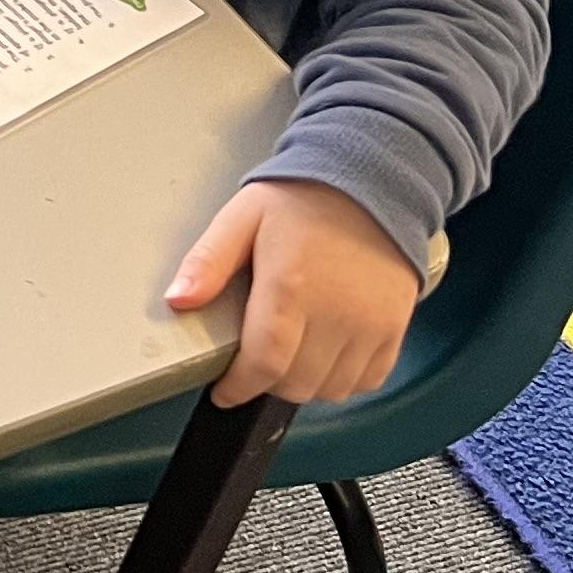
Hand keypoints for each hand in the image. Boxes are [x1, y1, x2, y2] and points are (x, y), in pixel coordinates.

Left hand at [167, 178, 420, 406]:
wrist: (370, 182)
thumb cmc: (303, 199)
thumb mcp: (241, 218)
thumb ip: (207, 262)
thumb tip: (178, 300)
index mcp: (291, 286)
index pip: (265, 362)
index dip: (239, 387)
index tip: (224, 391)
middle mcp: (336, 312)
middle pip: (296, 383)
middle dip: (266, 383)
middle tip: (253, 362)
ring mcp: (370, 324)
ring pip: (332, 390)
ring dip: (303, 384)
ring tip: (287, 358)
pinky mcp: (394, 328)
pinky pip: (369, 380)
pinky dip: (343, 381)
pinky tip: (324, 357)